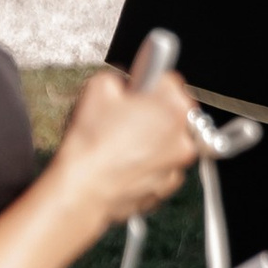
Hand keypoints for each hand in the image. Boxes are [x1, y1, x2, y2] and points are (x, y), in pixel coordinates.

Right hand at [54, 61, 204, 228]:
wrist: (83, 189)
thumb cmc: (92, 143)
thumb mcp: (98, 88)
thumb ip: (119, 78)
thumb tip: (123, 84)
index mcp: (174, 107)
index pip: (168, 81)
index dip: (146, 81)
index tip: (136, 88)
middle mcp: (184, 137)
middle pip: (172, 113)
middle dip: (152, 111)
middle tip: (125, 117)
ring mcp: (177, 165)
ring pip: (167, 142)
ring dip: (151, 139)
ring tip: (120, 143)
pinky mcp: (166, 187)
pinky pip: (160, 166)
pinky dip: (147, 164)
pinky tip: (123, 163)